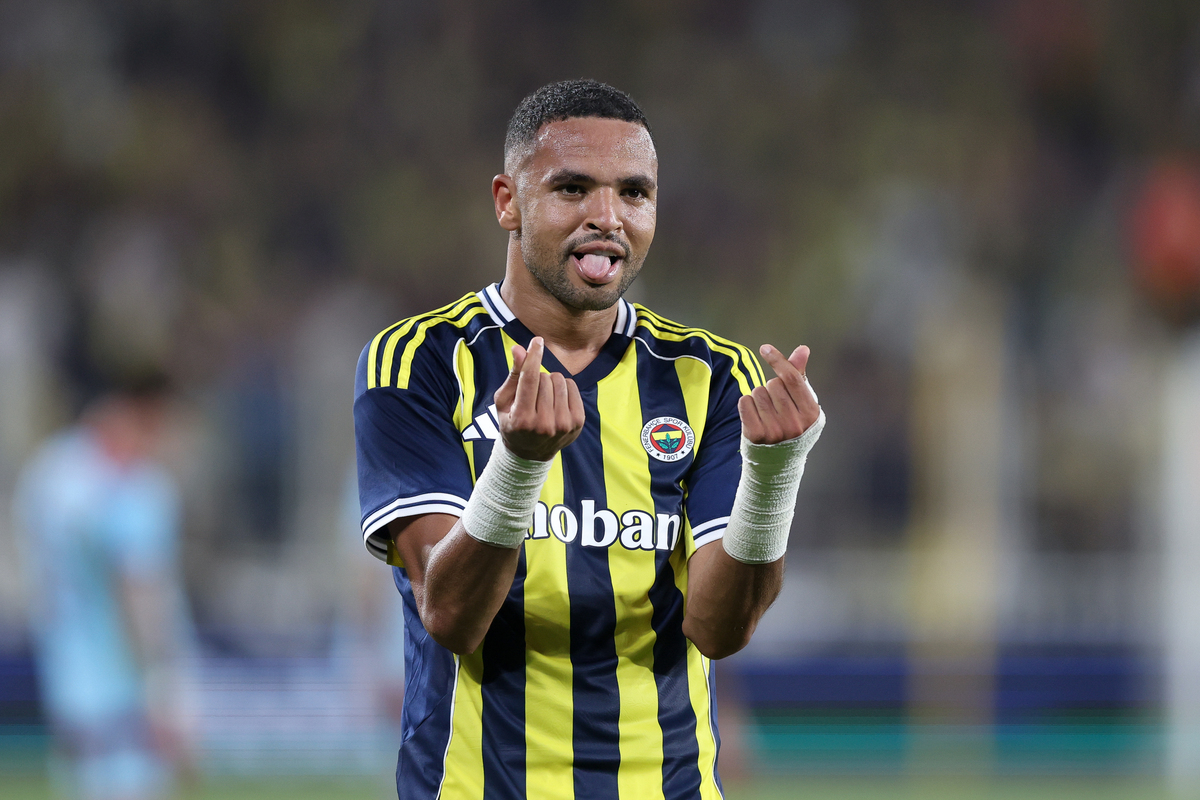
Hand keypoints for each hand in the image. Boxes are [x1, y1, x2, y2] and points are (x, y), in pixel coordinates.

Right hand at [493, 337, 585, 460]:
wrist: (530, 454)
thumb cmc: (513, 422)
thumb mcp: (504, 401)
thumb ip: (513, 375)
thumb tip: (519, 349)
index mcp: (523, 418)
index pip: (530, 379)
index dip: (533, 356)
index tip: (537, 341)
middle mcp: (545, 423)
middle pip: (545, 377)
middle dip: (538, 378)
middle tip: (532, 394)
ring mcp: (564, 424)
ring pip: (560, 380)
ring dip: (551, 382)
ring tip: (544, 397)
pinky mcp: (577, 422)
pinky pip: (572, 387)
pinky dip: (563, 388)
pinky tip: (556, 400)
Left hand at [738, 344, 820, 443]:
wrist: (779, 461)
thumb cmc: (792, 425)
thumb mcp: (801, 403)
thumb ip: (800, 375)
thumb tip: (802, 349)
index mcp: (811, 413)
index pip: (792, 378)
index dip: (778, 360)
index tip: (765, 348)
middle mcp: (795, 423)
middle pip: (773, 384)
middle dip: (771, 387)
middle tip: (775, 404)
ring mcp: (775, 430)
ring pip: (758, 392)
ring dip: (758, 397)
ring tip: (766, 412)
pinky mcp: (756, 434)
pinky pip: (744, 402)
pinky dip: (746, 404)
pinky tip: (754, 415)